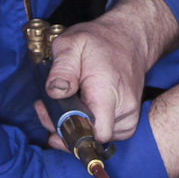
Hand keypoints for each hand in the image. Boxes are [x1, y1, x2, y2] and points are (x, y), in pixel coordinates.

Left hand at [43, 0, 178, 142]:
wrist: (129, 39)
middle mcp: (124, 108)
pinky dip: (90, 126)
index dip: (71, 133)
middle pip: (91, 138)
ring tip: (65, 104)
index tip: (53, 117)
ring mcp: (130, 116)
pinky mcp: (129, 121)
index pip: (96, 133)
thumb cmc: (100, 41)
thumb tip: (55, 92)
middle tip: (48, 106)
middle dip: (65, 128)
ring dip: (76, 127)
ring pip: (97, 138)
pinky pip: (105, 134)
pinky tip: (80, 109)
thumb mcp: (72, 43)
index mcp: (108, 91)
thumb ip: (62, 68)